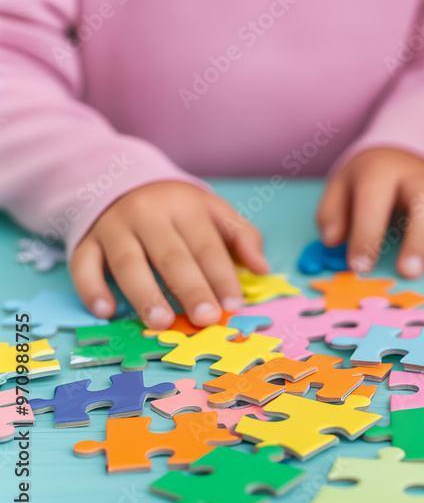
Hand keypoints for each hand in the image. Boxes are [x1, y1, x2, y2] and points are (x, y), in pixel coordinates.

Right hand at [70, 181, 267, 329]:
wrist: (120, 180)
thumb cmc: (176, 208)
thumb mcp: (212, 211)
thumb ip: (241, 236)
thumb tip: (261, 267)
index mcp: (184, 206)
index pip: (207, 245)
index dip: (221, 275)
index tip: (234, 304)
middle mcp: (147, 214)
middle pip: (171, 256)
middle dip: (190, 289)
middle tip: (205, 318)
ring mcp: (112, 227)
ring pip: (127, 262)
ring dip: (144, 294)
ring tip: (161, 322)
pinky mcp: (85, 241)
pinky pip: (83, 265)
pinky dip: (91, 289)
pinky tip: (106, 311)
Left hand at [316, 148, 423, 277]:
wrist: (396, 157)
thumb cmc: (365, 185)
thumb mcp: (340, 190)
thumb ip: (332, 214)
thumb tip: (333, 240)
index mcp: (380, 171)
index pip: (374, 199)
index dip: (367, 233)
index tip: (359, 266)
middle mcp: (416, 176)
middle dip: (419, 237)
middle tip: (409, 273)